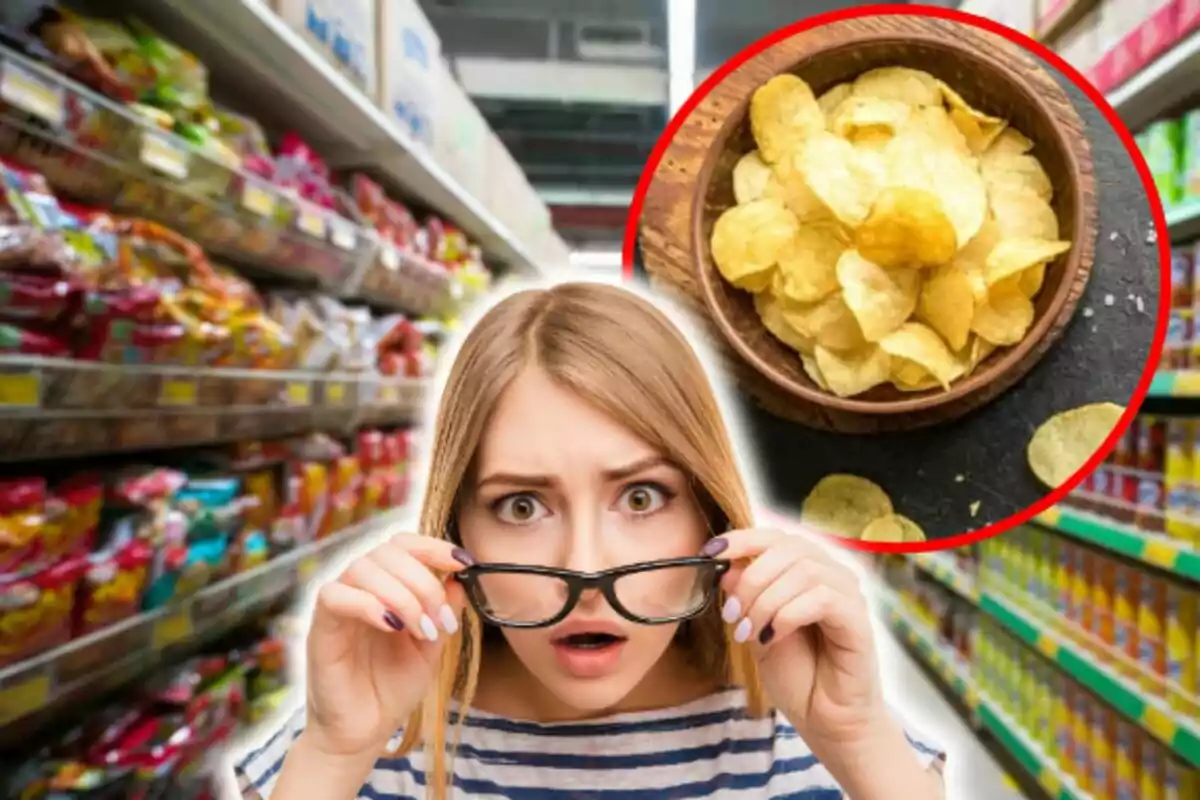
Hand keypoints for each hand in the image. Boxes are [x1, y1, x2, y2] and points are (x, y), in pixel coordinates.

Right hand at [303, 534, 472, 757]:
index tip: (463, 562)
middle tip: (441, 619)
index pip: (404, 544)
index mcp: (387, 585)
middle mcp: (361, 587)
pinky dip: (370, 604)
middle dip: (424, 581)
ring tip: (421, 630)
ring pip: (364, 568)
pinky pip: (336, 595)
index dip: (433, 546)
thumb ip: (444, 612)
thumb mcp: (432, 647)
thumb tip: (458, 578)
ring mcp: (339, 603)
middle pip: (388, 552)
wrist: (364, 731)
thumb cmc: (393, 687)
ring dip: (402, 595)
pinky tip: (393, 627)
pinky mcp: (320, 625)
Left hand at [708, 527, 883, 746]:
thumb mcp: (755, 629)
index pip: (774, 537)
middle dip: (751, 579)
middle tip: (731, 615)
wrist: (824, 719)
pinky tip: (772, 638)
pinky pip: (822, 599)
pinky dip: (788, 615)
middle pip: (788, 548)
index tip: (709, 553)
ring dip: (766, 602)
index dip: (740, 539)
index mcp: (806, 569)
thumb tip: (726, 566)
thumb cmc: (795, 672)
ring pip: (804, 571)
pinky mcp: (858, 619)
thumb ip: (744, 597)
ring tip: (749, 634)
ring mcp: (849, 595)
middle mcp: (831, 574)